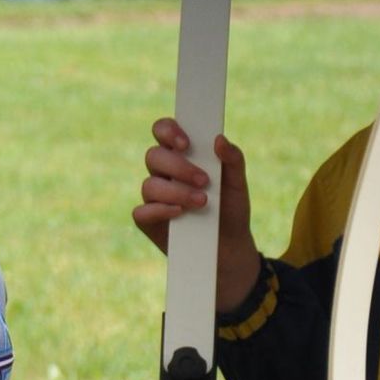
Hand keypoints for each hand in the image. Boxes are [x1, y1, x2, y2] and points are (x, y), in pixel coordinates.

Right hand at [133, 118, 260, 309]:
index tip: (186, 142)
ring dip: (176, 191)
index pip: (162, 131)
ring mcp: (153, 197)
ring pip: (149, 184)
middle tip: (203, 180)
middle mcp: (163, 173)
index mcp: (181, 156)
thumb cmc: (230, 211)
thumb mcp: (237, 184)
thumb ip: (232, 160)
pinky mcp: (148, 220)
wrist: (230, 248)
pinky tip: (180, 213)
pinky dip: (160, 210)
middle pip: (154, 156)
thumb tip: (219, 139)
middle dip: (178, 167)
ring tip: (202, 202)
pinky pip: (142, 210)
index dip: (168, 130)